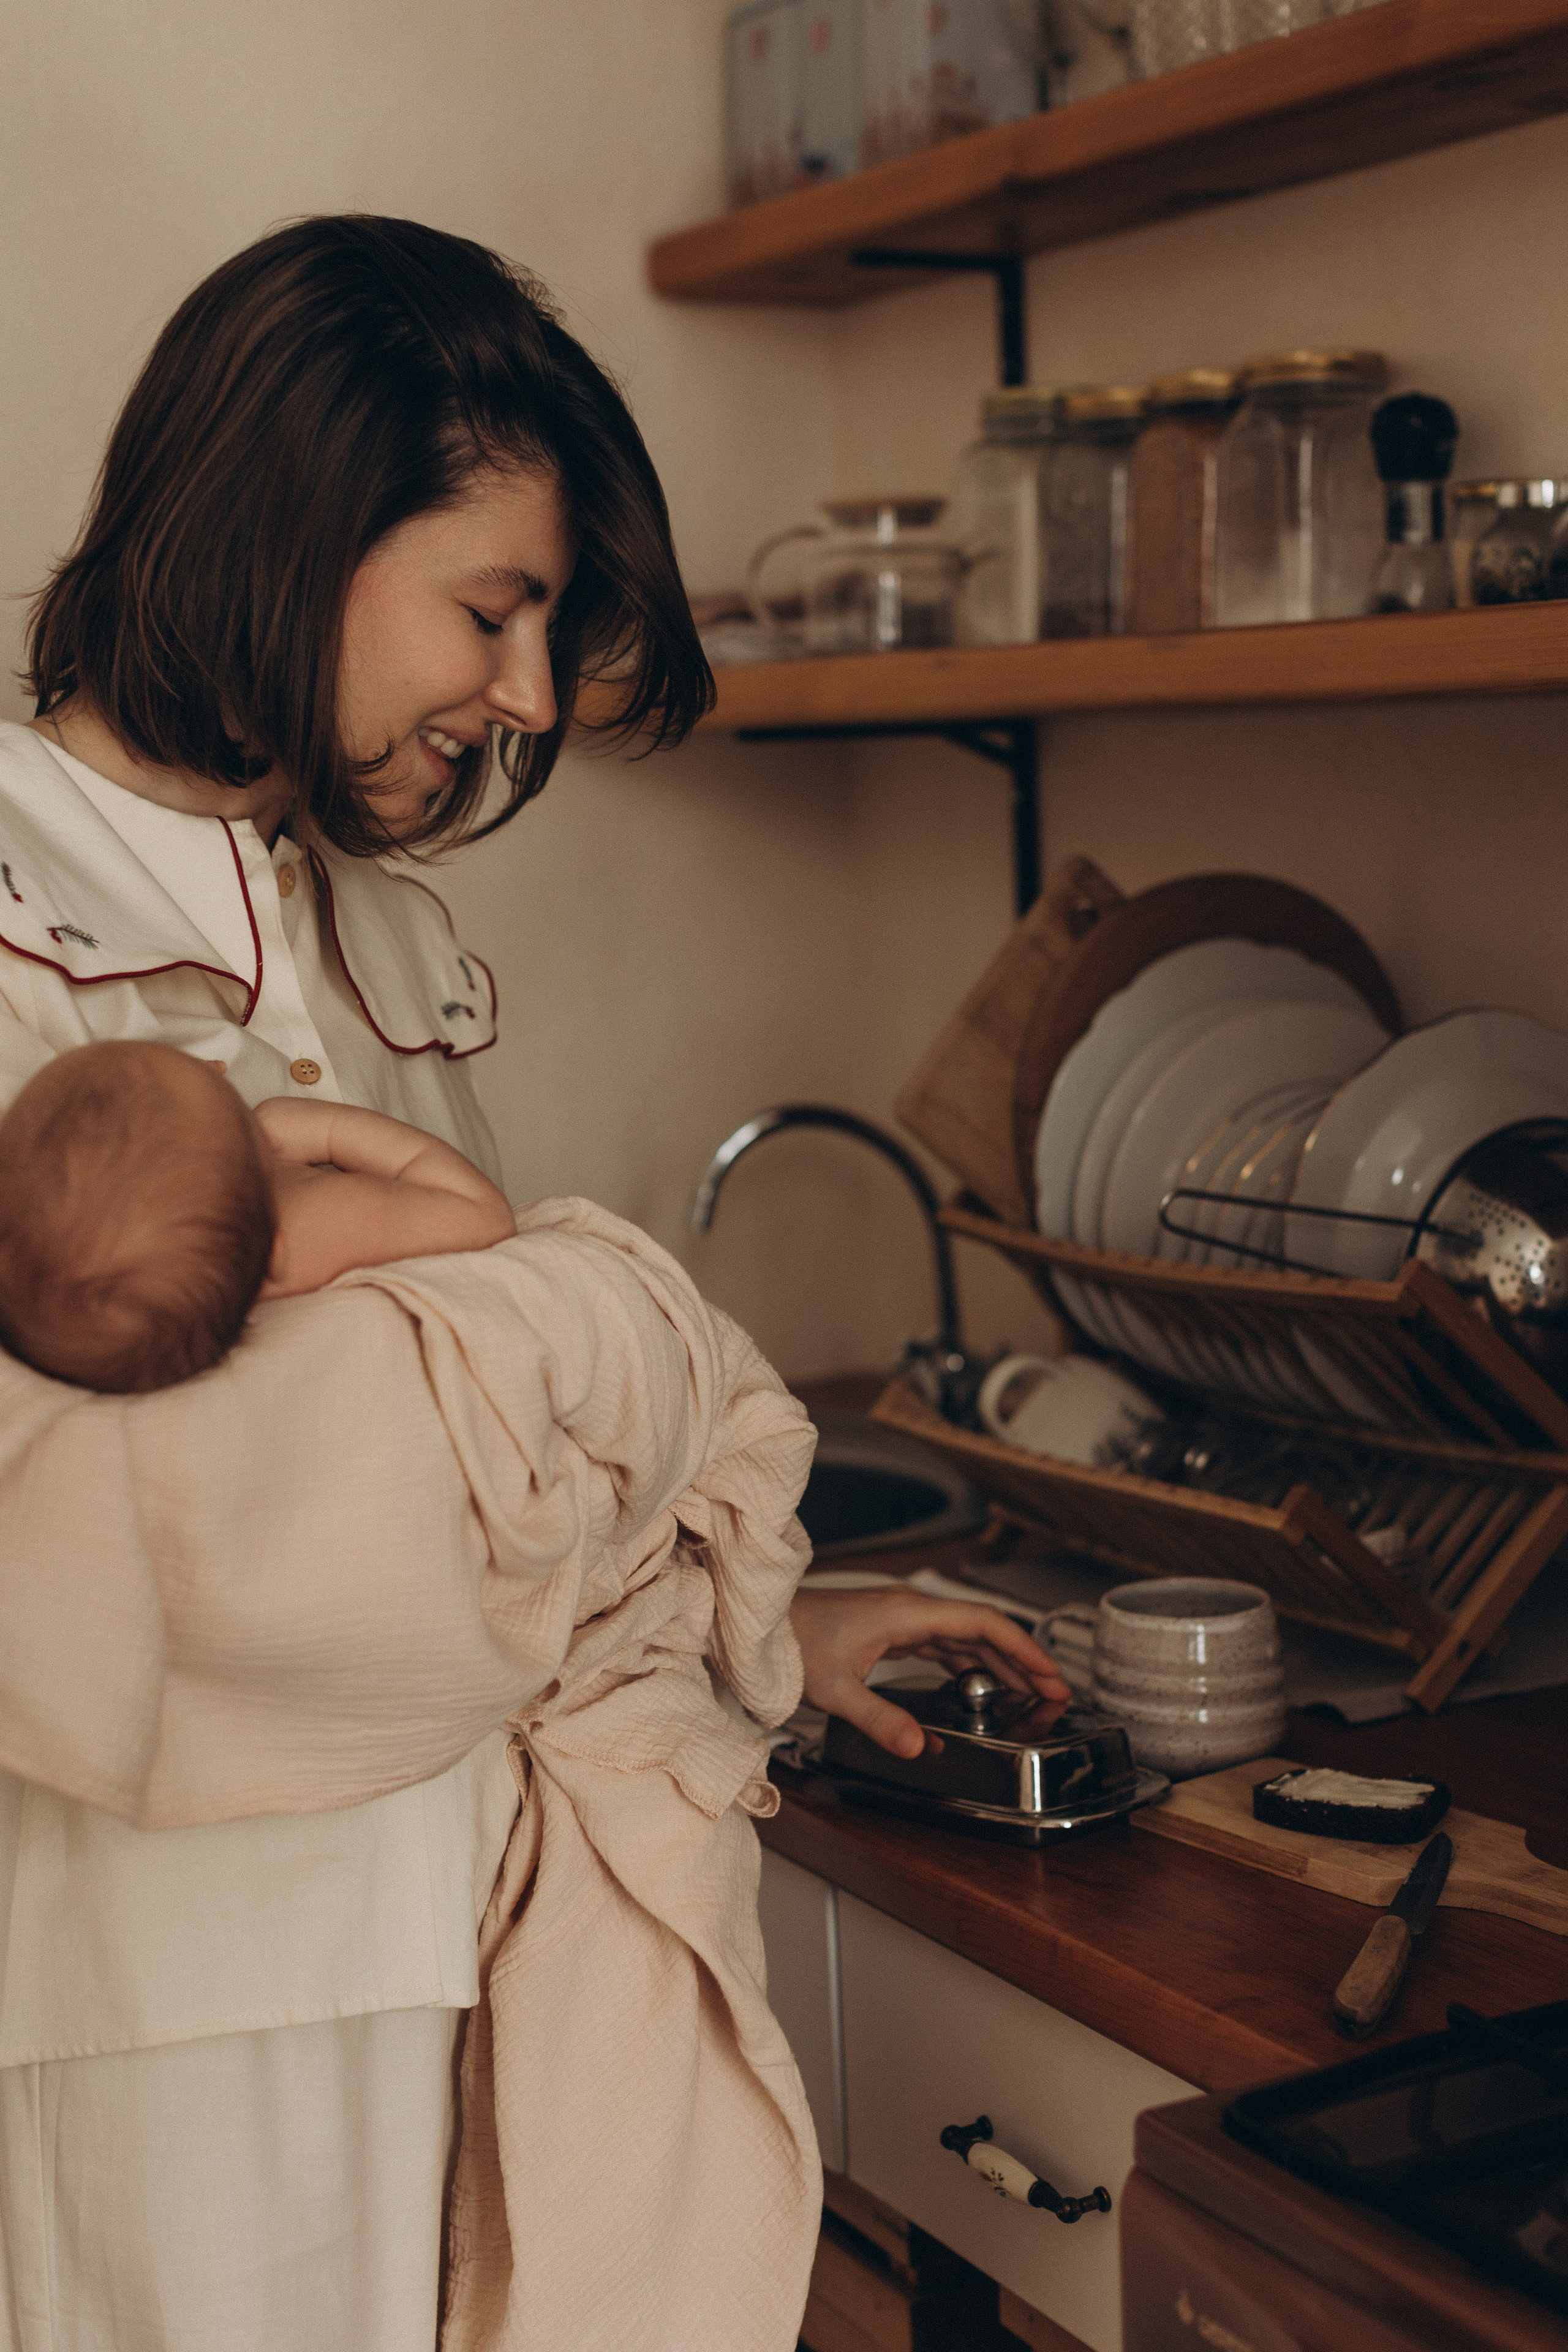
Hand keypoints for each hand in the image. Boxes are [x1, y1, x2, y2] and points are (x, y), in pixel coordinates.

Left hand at [790, 1585, 1071, 1760]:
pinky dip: (970, 1662)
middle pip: (981, 1629)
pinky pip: (943, 1643)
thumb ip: (879, 1719)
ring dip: (998, 1661)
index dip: (1021, 1648)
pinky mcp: (889, 1629)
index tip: (1050, 1674)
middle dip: (1021, 1659)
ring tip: (1029, 1690)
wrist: (757, 1625)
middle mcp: (908, 1609)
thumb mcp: (834, 1689)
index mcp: (905, 1614)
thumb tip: (919, 1746)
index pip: (980, 1623)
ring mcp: (900, 1618)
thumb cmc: (788, 1643)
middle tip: (1055, 1691)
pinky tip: (982, 1682)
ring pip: (964, 1636)